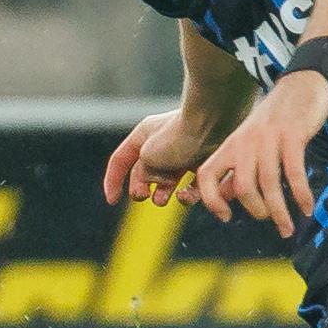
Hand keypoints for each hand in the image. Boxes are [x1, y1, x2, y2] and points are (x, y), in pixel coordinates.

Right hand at [103, 108, 219, 208]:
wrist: (215, 125)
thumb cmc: (178, 137)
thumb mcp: (148, 156)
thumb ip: (143, 173)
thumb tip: (153, 184)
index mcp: (143, 136)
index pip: (120, 160)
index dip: (112, 181)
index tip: (112, 202)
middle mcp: (161, 144)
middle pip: (143, 174)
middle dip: (140, 190)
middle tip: (144, 196)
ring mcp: (182, 155)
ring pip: (167, 183)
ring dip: (161, 196)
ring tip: (162, 199)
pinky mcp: (202, 164)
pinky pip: (190, 186)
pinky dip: (187, 195)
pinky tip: (185, 195)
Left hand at [193, 71, 327, 238]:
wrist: (299, 85)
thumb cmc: (274, 121)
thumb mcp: (248, 142)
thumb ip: (236, 169)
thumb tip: (226, 198)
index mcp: (231, 146)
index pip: (207, 175)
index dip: (211, 200)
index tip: (226, 217)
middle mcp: (245, 143)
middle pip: (242, 188)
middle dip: (256, 211)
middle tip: (269, 219)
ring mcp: (268, 139)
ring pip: (268, 185)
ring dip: (279, 213)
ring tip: (287, 229)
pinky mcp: (292, 136)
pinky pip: (295, 174)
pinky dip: (301, 196)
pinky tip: (306, 208)